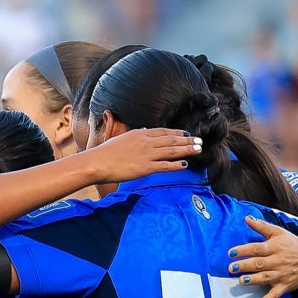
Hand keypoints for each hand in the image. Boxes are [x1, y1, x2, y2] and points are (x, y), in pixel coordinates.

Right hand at [86, 127, 203, 183]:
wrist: (98, 162)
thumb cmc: (105, 152)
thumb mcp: (121, 138)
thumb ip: (135, 135)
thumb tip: (143, 130)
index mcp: (140, 134)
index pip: (163, 132)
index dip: (176, 133)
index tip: (186, 135)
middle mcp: (147, 142)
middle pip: (172, 140)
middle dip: (187, 141)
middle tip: (199, 141)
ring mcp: (147, 155)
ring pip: (172, 151)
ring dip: (187, 150)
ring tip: (198, 150)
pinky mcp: (146, 168)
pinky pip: (165, 166)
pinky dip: (176, 165)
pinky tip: (185, 164)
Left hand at [229, 216, 297, 297]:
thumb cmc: (293, 244)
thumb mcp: (279, 232)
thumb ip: (262, 226)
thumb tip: (246, 218)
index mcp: (275, 247)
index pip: (257, 248)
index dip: (244, 250)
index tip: (231, 253)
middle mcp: (277, 261)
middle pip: (259, 263)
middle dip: (245, 266)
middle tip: (231, 268)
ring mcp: (281, 275)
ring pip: (265, 278)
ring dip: (253, 280)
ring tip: (241, 280)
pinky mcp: (284, 286)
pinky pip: (275, 295)